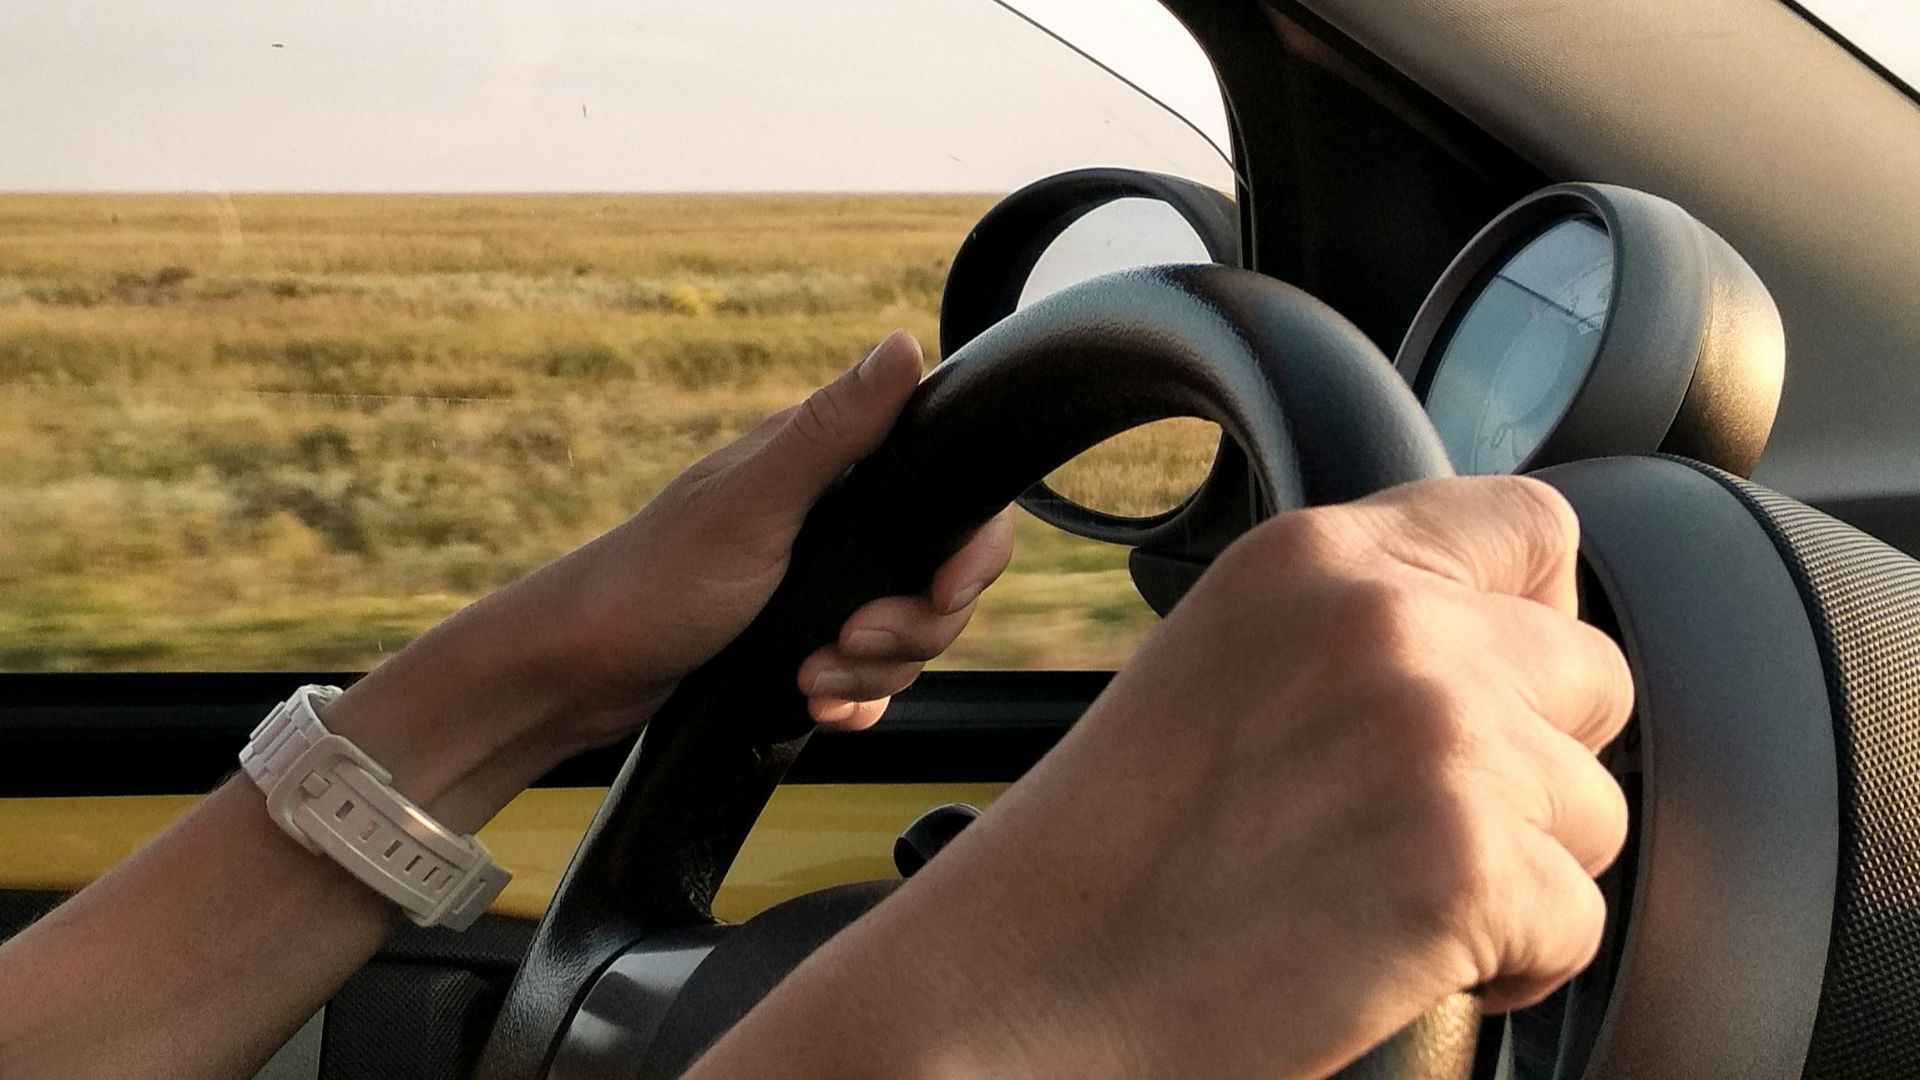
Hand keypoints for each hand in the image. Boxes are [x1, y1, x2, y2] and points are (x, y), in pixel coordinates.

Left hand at [523, 328, 1013, 736]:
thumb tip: (905, 345)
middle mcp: (835, 522)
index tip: (940, 589)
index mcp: (829, 469)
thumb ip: (834, 432)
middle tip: (848, 641)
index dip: (969, 550)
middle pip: (940, 580)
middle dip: (909, 628)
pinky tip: (815, 703)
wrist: (578, 674)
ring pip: (909, 637)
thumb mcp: (752, 504)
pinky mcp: (805, 640)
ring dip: (870, 672)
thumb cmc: (653, 580)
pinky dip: (852, 698)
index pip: (953, 495)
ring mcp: (823, 585)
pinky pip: (870, 679)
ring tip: (809, 678)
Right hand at [689, 476, 1632, 1079]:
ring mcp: (1435, 737)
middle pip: (1592, 675)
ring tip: (1382, 899)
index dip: (1534, 621)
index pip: (1533, 528)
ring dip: (1523, 871)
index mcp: (1313, 558)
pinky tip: (1391, 959)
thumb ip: (1360, 626)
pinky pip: (1580, 919)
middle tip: (1414, 827)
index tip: (1493, 695)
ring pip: (1598, 810)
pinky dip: (1511, 964)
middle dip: (1536, 764)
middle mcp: (1388, 623)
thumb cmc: (1106, 857)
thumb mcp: (1224, 669)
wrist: (1025, 986)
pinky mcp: (1466, 864)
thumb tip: (1508, 645)